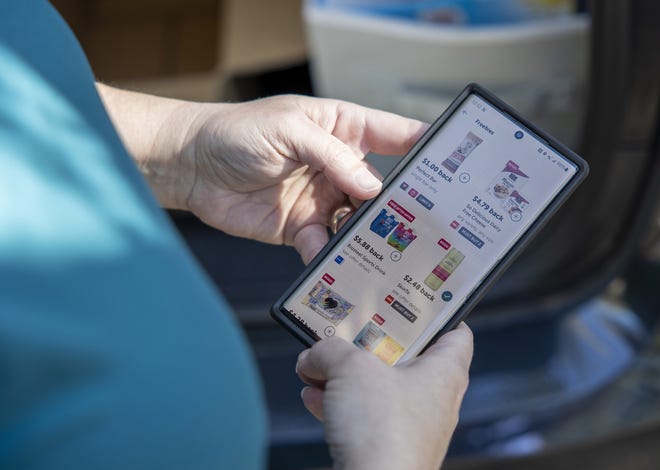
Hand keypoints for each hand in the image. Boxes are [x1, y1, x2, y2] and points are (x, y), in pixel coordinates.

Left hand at [162, 95, 425, 263]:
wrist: (192, 166)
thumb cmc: (238, 132)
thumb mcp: (289, 129)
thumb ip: (333, 156)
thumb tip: (372, 187)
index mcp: (341, 130)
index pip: (393, 135)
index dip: (423, 148)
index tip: (454, 166)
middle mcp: (338, 167)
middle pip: (383, 188)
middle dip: (402, 205)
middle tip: (426, 224)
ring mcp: (323, 200)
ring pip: (359, 222)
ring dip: (371, 236)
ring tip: (390, 252)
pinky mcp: (302, 230)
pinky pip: (327, 247)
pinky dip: (334, 258)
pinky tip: (341, 266)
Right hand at [296, 323, 472, 469]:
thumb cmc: (385, 435)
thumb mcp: (350, 369)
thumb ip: (329, 351)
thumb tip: (315, 353)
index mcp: (443, 373)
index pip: (456, 333)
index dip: (438, 313)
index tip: (416, 300)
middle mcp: (432, 400)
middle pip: (407, 358)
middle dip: (373, 344)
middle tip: (353, 329)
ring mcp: (410, 426)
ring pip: (380, 388)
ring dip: (347, 376)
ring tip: (321, 364)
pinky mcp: (385, 446)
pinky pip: (362, 416)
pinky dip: (339, 404)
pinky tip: (314, 396)